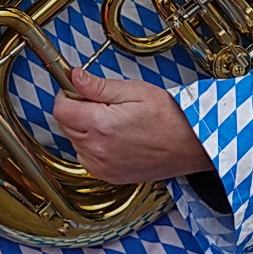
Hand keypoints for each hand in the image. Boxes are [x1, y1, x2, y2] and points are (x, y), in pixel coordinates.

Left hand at [53, 67, 214, 184]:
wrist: (192, 144)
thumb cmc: (171, 117)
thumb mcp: (136, 91)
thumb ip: (99, 86)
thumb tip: (74, 78)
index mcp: (102, 125)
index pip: (60, 109)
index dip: (68, 94)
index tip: (79, 89)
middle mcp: (98, 150)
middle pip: (65, 125)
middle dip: (77, 110)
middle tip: (102, 102)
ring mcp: (102, 166)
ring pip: (75, 141)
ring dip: (84, 129)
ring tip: (113, 120)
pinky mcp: (108, 175)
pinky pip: (87, 157)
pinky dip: (93, 146)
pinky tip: (114, 136)